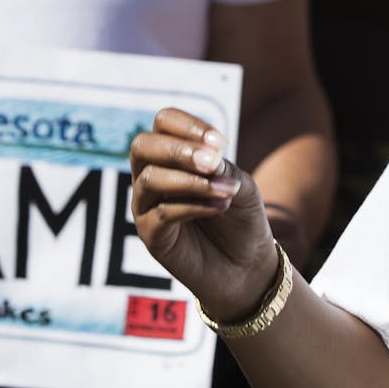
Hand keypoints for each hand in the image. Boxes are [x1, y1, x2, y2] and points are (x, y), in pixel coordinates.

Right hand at [130, 108, 278, 320]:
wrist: (246, 266)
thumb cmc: (240, 217)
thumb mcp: (239, 184)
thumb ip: (221, 168)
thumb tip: (205, 159)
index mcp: (172, 155)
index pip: (164, 122)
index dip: (189, 125)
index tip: (221, 142)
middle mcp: (151, 176)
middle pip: (142, 145)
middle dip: (179, 149)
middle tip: (213, 161)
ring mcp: (146, 206)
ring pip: (150, 179)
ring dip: (192, 180)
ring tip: (226, 191)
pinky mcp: (150, 236)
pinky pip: (161, 213)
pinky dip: (194, 205)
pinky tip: (220, 207)